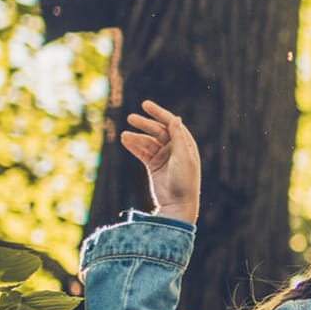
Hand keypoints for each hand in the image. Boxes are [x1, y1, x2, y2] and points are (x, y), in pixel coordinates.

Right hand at [119, 99, 200, 223]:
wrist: (178, 204)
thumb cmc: (184, 181)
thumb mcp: (183, 157)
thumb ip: (179, 137)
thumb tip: (176, 118)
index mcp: (186, 144)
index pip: (171, 124)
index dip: (159, 113)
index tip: (145, 104)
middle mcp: (175, 149)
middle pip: (158, 131)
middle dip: (145, 124)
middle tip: (131, 118)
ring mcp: (164, 157)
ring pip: (147, 142)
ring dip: (136, 137)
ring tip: (124, 135)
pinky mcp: (154, 166)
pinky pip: (142, 152)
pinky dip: (133, 146)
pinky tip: (124, 140)